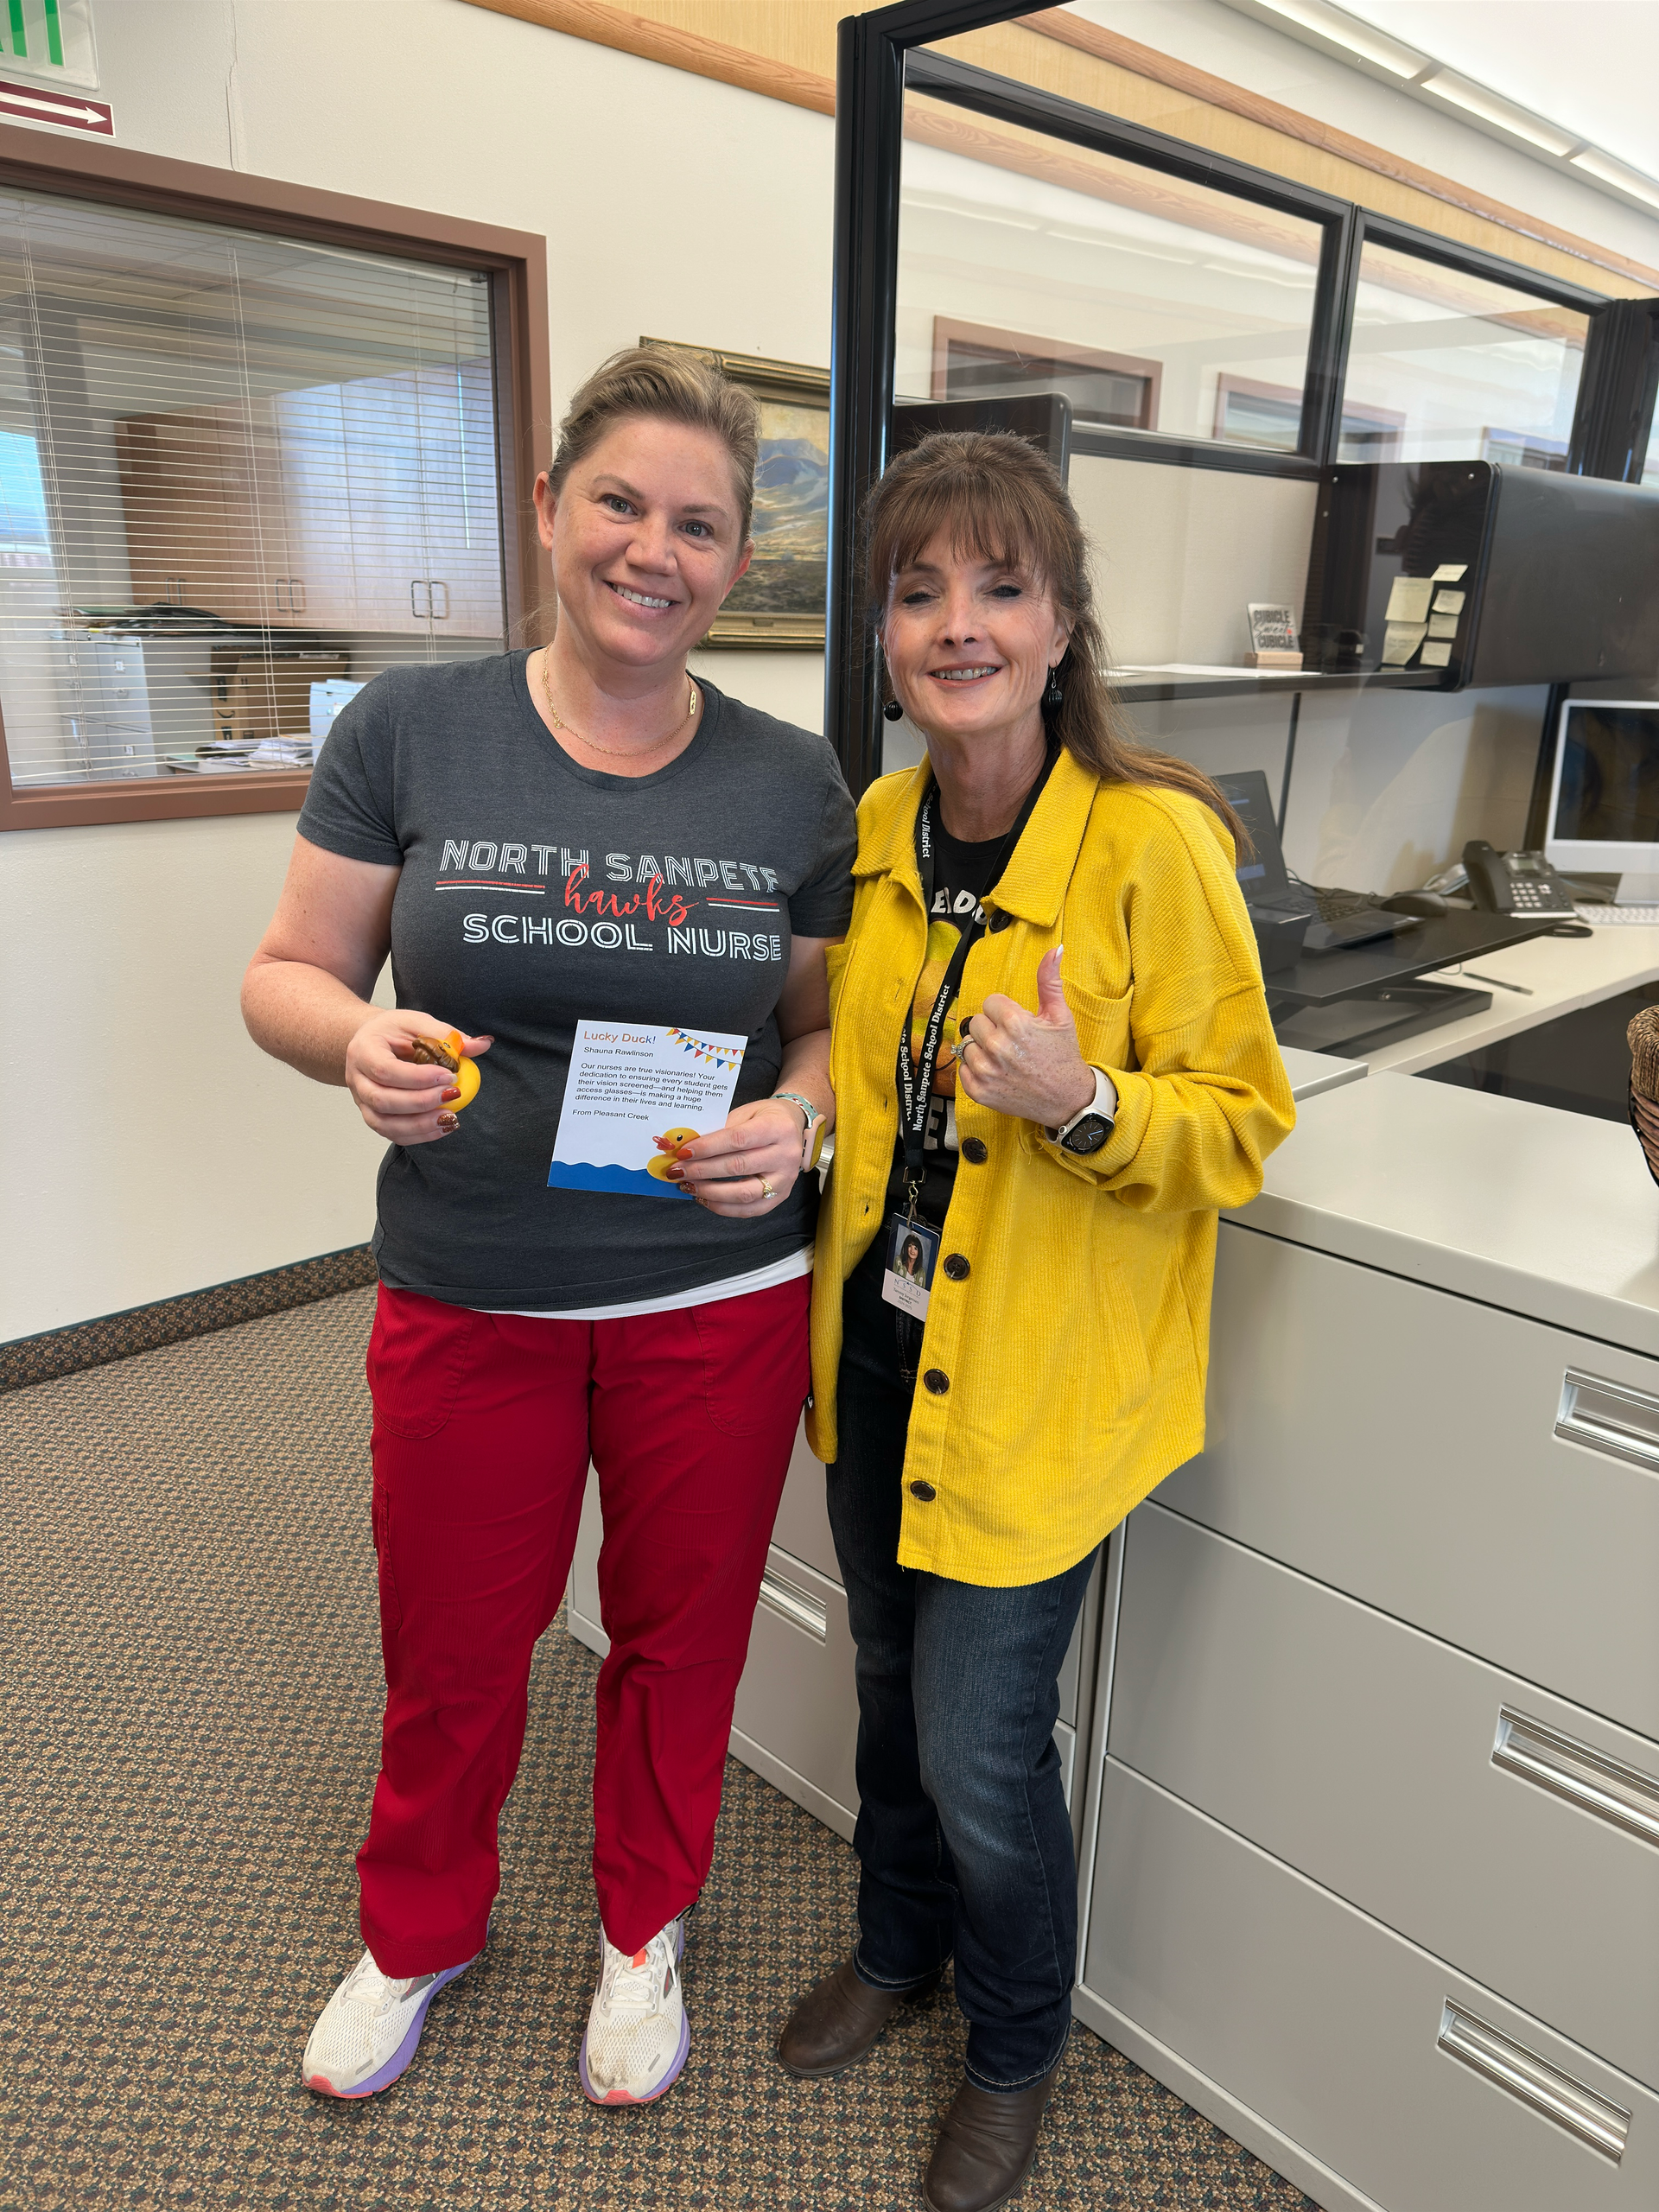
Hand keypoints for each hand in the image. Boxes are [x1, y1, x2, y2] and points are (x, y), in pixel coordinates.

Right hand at [344, 1009, 492, 1143]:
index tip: (449, 1075)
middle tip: (453, 1094)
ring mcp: (362, 1102)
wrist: (370, 1042)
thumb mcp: (417, 1022)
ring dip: (420, 1125)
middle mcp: (357, 1079)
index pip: (385, 1070)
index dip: (418, 1078)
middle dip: (422, 1102)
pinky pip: (393, 1134)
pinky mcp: (373, 1116)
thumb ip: (446, 1034)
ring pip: (385, 1124)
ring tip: (450, 1117)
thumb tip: (482, 1044)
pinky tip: (443, 1126)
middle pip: (383, 1100)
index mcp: (363, 1051)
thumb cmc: (392, 1032)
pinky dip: (419, 1135)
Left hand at [667, 1098, 803, 1216]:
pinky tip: (704, 1198)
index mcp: (776, 1128)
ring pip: (743, 1193)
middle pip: (738, 1167)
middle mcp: (785, 1155)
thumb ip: (721, 1129)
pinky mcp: (781, 1196)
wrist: (793, 1127)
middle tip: (678, 1171)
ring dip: (710, 1192)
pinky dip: (723, 1207)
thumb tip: (690, 1149)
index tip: (683, 1153)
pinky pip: (750, 1210)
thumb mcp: (746, 1113)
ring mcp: (785, 1179)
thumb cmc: (766, 1117)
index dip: (707, 1148)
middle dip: (702, 1171)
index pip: (737, 1140)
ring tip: (688, 1186)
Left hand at [958, 946, 1094, 1126]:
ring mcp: (986, 1071)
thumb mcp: (1060, 1016)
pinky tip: (997, 1072)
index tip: (1018, 1025)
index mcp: (1015, 1023)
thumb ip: (1050, 981)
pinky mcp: (979, 1091)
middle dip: (993, 1029)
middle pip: (976, 1023)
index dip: (1004, 1012)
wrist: (1067, 1098)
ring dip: (982, 1050)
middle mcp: (997, 1046)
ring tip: (1005, 1058)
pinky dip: (976, 1071)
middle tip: (1013, 1043)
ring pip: (967, 1045)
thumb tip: (1055, 949)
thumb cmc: (1062, 1055)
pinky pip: (962, 1070)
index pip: (990, 1003)